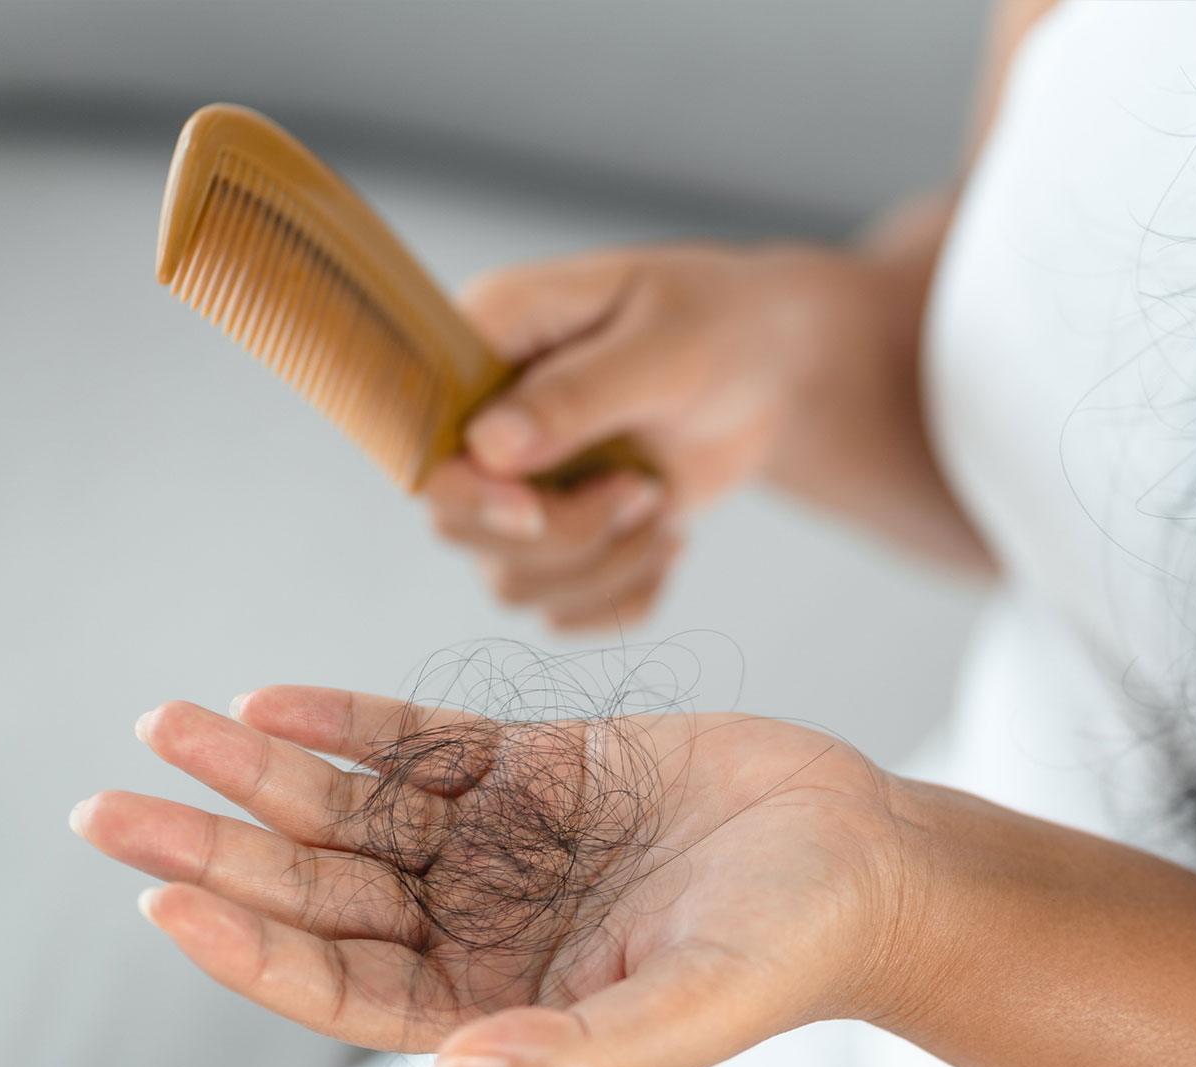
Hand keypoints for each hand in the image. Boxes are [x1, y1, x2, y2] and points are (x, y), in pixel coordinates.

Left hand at [69, 687, 921, 1066]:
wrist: (865, 855)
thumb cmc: (787, 950)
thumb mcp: (688, 1011)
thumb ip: (574, 1050)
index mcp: (496, 1000)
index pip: (340, 984)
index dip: (251, 946)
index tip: (168, 901)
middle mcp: (480, 922)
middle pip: (319, 887)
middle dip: (214, 848)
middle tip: (106, 811)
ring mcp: (502, 838)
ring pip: (351, 807)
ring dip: (258, 772)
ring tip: (166, 728)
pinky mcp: (537, 762)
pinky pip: (420, 742)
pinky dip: (348, 722)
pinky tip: (270, 701)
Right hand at [426, 241, 931, 629]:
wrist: (771, 369)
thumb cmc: (719, 326)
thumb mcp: (664, 348)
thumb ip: (577, 395)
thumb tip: (488, 448)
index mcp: (486, 341)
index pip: (424, 441)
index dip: (468, 493)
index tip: (535, 506)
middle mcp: (482, 419)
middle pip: (457, 527)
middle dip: (563, 535)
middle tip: (644, 491)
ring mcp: (518, 484)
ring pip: (511, 582)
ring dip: (603, 567)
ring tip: (661, 505)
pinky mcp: (561, 534)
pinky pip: (562, 611)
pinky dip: (623, 597)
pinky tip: (669, 540)